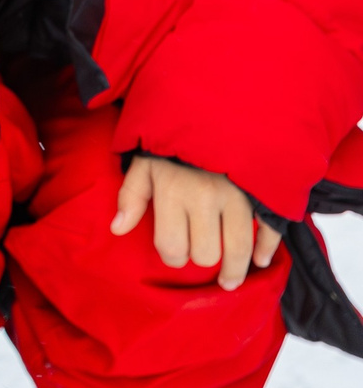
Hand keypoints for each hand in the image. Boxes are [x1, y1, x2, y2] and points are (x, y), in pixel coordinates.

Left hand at [112, 153, 281, 289]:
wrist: (214, 108)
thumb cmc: (173, 142)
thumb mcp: (144, 164)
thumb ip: (131, 197)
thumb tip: (117, 229)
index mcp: (173, 192)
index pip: (171, 246)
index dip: (171, 257)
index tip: (174, 253)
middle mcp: (205, 198)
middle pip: (205, 253)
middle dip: (199, 259)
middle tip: (198, 255)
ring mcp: (238, 197)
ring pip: (237, 249)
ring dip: (234, 270)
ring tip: (228, 280)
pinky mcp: (262, 194)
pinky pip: (269, 230)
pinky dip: (267, 249)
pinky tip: (259, 261)